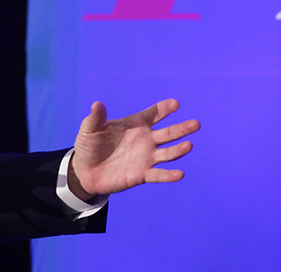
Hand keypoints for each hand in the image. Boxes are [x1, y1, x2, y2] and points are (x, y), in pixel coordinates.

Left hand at [68, 99, 199, 200]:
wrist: (85, 171)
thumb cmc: (89, 146)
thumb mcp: (89, 129)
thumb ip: (95, 118)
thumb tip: (97, 104)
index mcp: (135, 125)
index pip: (153, 114)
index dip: (164, 109)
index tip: (175, 104)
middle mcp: (145, 140)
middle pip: (167, 133)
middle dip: (182, 128)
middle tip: (196, 124)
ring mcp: (145, 157)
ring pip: (167, 153)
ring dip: (178, 150)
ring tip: (188, 145)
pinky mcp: (142, 174)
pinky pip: (158, 175)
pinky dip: (169, 175)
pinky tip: (179, 174)